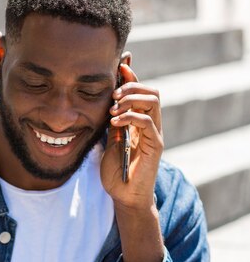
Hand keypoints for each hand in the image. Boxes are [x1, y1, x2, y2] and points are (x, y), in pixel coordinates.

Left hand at [100, 63, 162, 210]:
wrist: (124, 197)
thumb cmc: (117, 173)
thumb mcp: (110, 141)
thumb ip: (112, 122)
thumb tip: (106, 101)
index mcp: (139, 122)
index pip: (140, 92)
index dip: (131, 76)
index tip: (120, 65)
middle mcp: (150, 125)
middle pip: (151, 91)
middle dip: (131, 86)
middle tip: (112, 95)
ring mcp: (154, 134)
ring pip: (153, 101)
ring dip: (131, 99)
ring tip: (113, 109)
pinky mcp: (155, 145)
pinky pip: (147, 121)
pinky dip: (131, 116)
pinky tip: (115, 123)